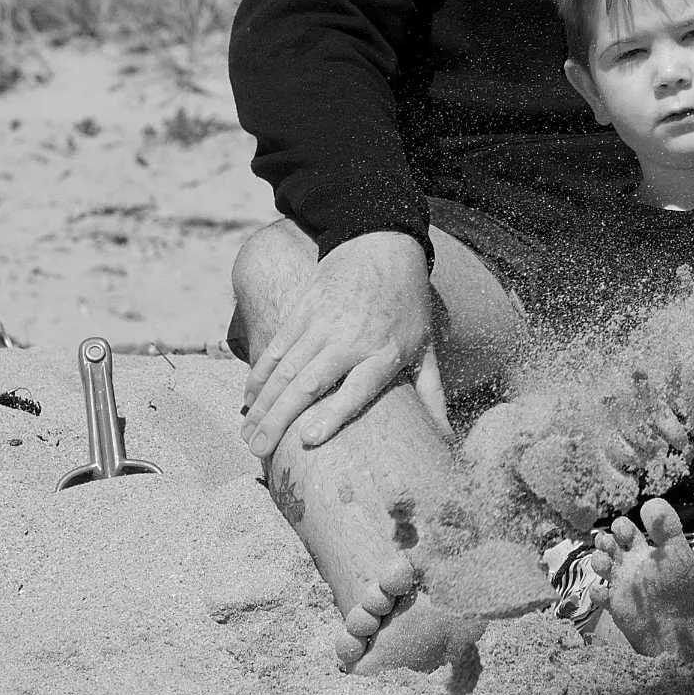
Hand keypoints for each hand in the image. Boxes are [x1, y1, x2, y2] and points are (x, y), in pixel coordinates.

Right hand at [240, 231, 448, 457]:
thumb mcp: (426, 345)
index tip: (308, 439)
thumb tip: (446, 438)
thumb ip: (432, 393)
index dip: (333, 414)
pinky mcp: (302, 309)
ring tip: (246, 434)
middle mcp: (350, 339)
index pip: (357, 389)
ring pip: (284, 369)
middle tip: (257, 450)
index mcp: (385, 352)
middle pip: (309, 383)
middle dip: (279, 419)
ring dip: (262, 404)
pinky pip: (276, 348)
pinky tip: (248, 399)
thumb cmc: (407, 303)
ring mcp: (322, 323)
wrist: (381, 244)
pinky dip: (259, 375)